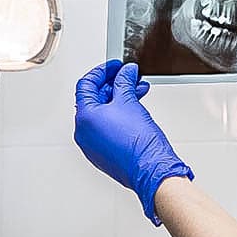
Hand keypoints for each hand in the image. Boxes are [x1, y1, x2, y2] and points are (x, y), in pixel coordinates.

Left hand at [74, 60, 193, 224]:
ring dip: (120, 98)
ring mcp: (94, 144)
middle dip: (114, 84)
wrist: (152, 170)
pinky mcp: (105, 152)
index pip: (87, 85)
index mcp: (84, 118)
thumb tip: (126, 72)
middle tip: (129, 76)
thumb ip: (124, 82)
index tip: (116, 66)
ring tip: (138, 90)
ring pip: (103, 112)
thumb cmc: (140, 144)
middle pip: (94, 98)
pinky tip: (135, 107)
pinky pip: (108, 126)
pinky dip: (120, 113)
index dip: (103, 71)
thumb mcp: (130, 102)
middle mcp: (84, 132)